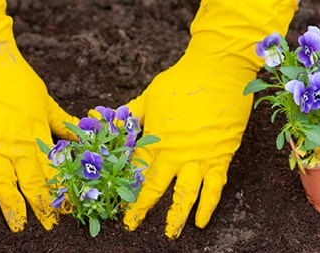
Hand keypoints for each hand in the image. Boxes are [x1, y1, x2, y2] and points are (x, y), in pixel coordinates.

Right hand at [0, 1, 77, 231]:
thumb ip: (61, 122)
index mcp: (37, 133)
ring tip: (19, 227)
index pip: (54, 169)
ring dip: (13, 207)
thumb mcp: (45, 100)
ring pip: (4, 184)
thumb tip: (80, 137)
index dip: (63, 190)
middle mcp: (17, 144)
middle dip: (43, 206)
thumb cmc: (16, 79)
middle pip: (33, 181)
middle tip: (51, 227)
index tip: (72, 207)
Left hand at [123, 0, 297, 238]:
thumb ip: (130, 114)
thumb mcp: (150, 96)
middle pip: (154, 187)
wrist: (218, 70)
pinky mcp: (220, 157)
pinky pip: (214, 187)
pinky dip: (208, 206)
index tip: (115, 203)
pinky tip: (202, 222)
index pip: (134, 170)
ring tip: (169, 235)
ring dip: (176, 216)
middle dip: (140, 208)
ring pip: (184, 193)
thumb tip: (99, 117)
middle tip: (131, 226)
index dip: (123, 187)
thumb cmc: (181, 81)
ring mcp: (198, 157)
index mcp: (154, 137)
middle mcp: (174, 152)